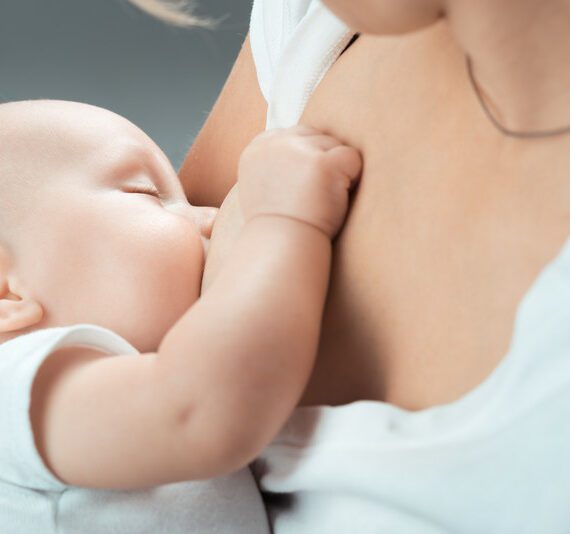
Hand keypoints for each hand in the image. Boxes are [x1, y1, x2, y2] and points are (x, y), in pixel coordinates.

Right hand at [237, 126, 361, 237]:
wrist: (281, 248)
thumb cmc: (278, 226)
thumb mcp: (263, 187)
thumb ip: (278, 162)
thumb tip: (307, 146)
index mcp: (257, 148)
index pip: (297, 134)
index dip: (308, 160)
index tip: (303, 187)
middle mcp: (276, 144)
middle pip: (318, 137)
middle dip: (324, 163)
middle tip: (315, 196)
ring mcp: (298, 151)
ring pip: (336, 146)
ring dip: (337, 172)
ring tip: (321, 201)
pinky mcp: (322, 163)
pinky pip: (352, 158)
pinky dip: (352, 180)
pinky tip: (336, 201)